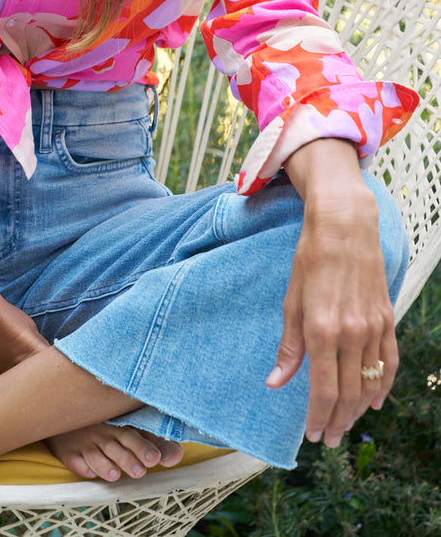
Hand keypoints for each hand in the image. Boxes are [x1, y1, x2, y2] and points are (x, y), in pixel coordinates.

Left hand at [266, 140, 397, 447]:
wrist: (344, 228)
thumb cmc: (310, 259)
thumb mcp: (291, 301)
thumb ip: (288, 346)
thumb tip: (276, 382)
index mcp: (322, 330)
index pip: (323, 390)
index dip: (318, 417)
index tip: (313, 435)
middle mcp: (352, 334)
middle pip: (348, 394)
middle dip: (337, 420)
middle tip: (329, 438)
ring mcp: (373, 328)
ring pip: (370, 383)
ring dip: (358, 409)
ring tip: (346, 424)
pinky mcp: (387, 320)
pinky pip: (389, 363)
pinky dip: (382, 386)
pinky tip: (374, 400)